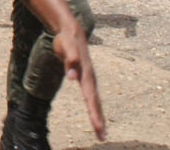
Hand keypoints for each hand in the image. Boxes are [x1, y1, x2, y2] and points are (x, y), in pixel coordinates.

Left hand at [53, 22, 106, 141]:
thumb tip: (72, 77)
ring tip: (102, 133)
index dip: (94, 112)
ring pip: (95, 101)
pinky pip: (91, 97)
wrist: (71, 32)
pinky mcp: (85, 78)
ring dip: (98, 117)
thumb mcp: (66, 48)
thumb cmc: (67, 40)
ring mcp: (88, 79)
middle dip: (99, 120)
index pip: (90, 97)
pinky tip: (95, 116)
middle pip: (95, 103)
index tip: (98, 126)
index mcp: (86, 74)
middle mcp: (90, 78)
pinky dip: (94, 109)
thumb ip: (69, 60)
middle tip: (103, 137)